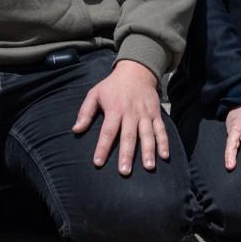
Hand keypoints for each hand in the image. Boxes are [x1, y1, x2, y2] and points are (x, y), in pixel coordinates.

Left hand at [73, 60, 168, 174]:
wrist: (137, 70)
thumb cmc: (113, 85)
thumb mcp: (95, 93)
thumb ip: (85, 112)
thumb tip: (76, 130)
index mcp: (115, 109)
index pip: (108, 132)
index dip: (103, 147)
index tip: (98, 162)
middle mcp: (131, 113)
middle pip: (129, 136)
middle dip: (127, 154)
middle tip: (124, 171)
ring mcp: (145, 114)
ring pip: (147, 135)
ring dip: (148, 151)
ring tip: (148, 167)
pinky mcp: (156, 114)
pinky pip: (161, 129)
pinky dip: (164, 142)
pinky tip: (164, 156)